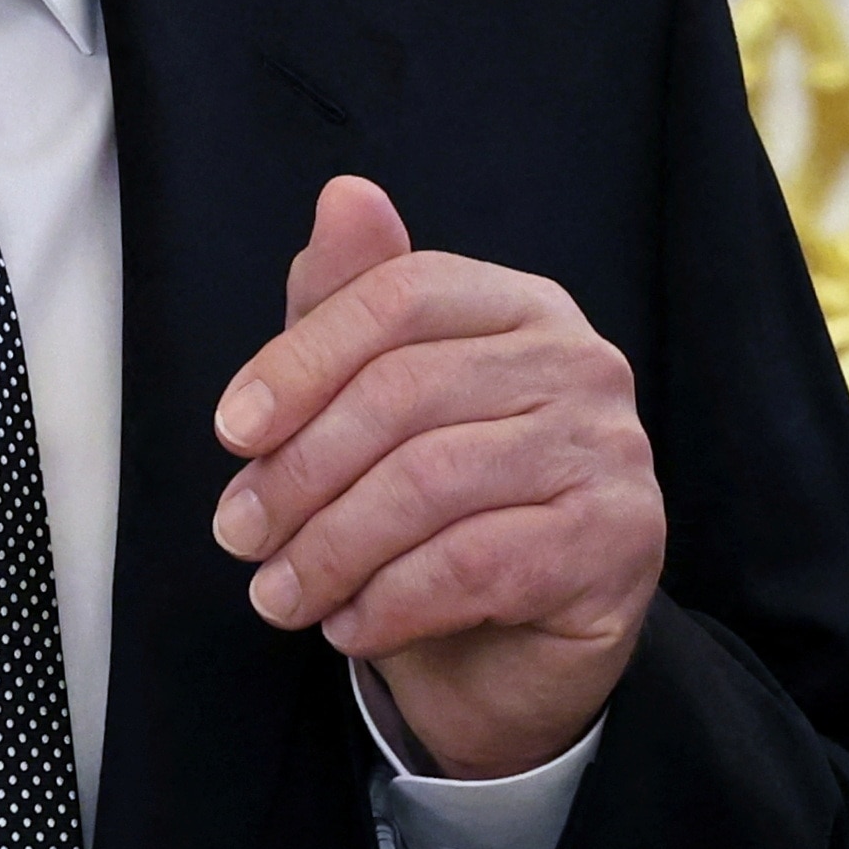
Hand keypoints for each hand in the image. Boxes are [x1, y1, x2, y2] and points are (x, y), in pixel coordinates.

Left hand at [212, 177, 662, 780]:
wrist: (520, 652)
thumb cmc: (442, 515)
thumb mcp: (378, 406)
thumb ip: (350, 309)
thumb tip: (345, 196)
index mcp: (522, 307)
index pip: (400, 296)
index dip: (302, 359)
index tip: (232, 430)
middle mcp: (581, 363)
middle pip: (404, 393)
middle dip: (299, 472)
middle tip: (239, 533)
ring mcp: (609, 450)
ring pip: (430, 483)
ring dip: (331, 549)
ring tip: (280, 593)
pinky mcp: (616, 541)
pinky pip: (473, 565)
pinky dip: (390, 602)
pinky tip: (352, 624)